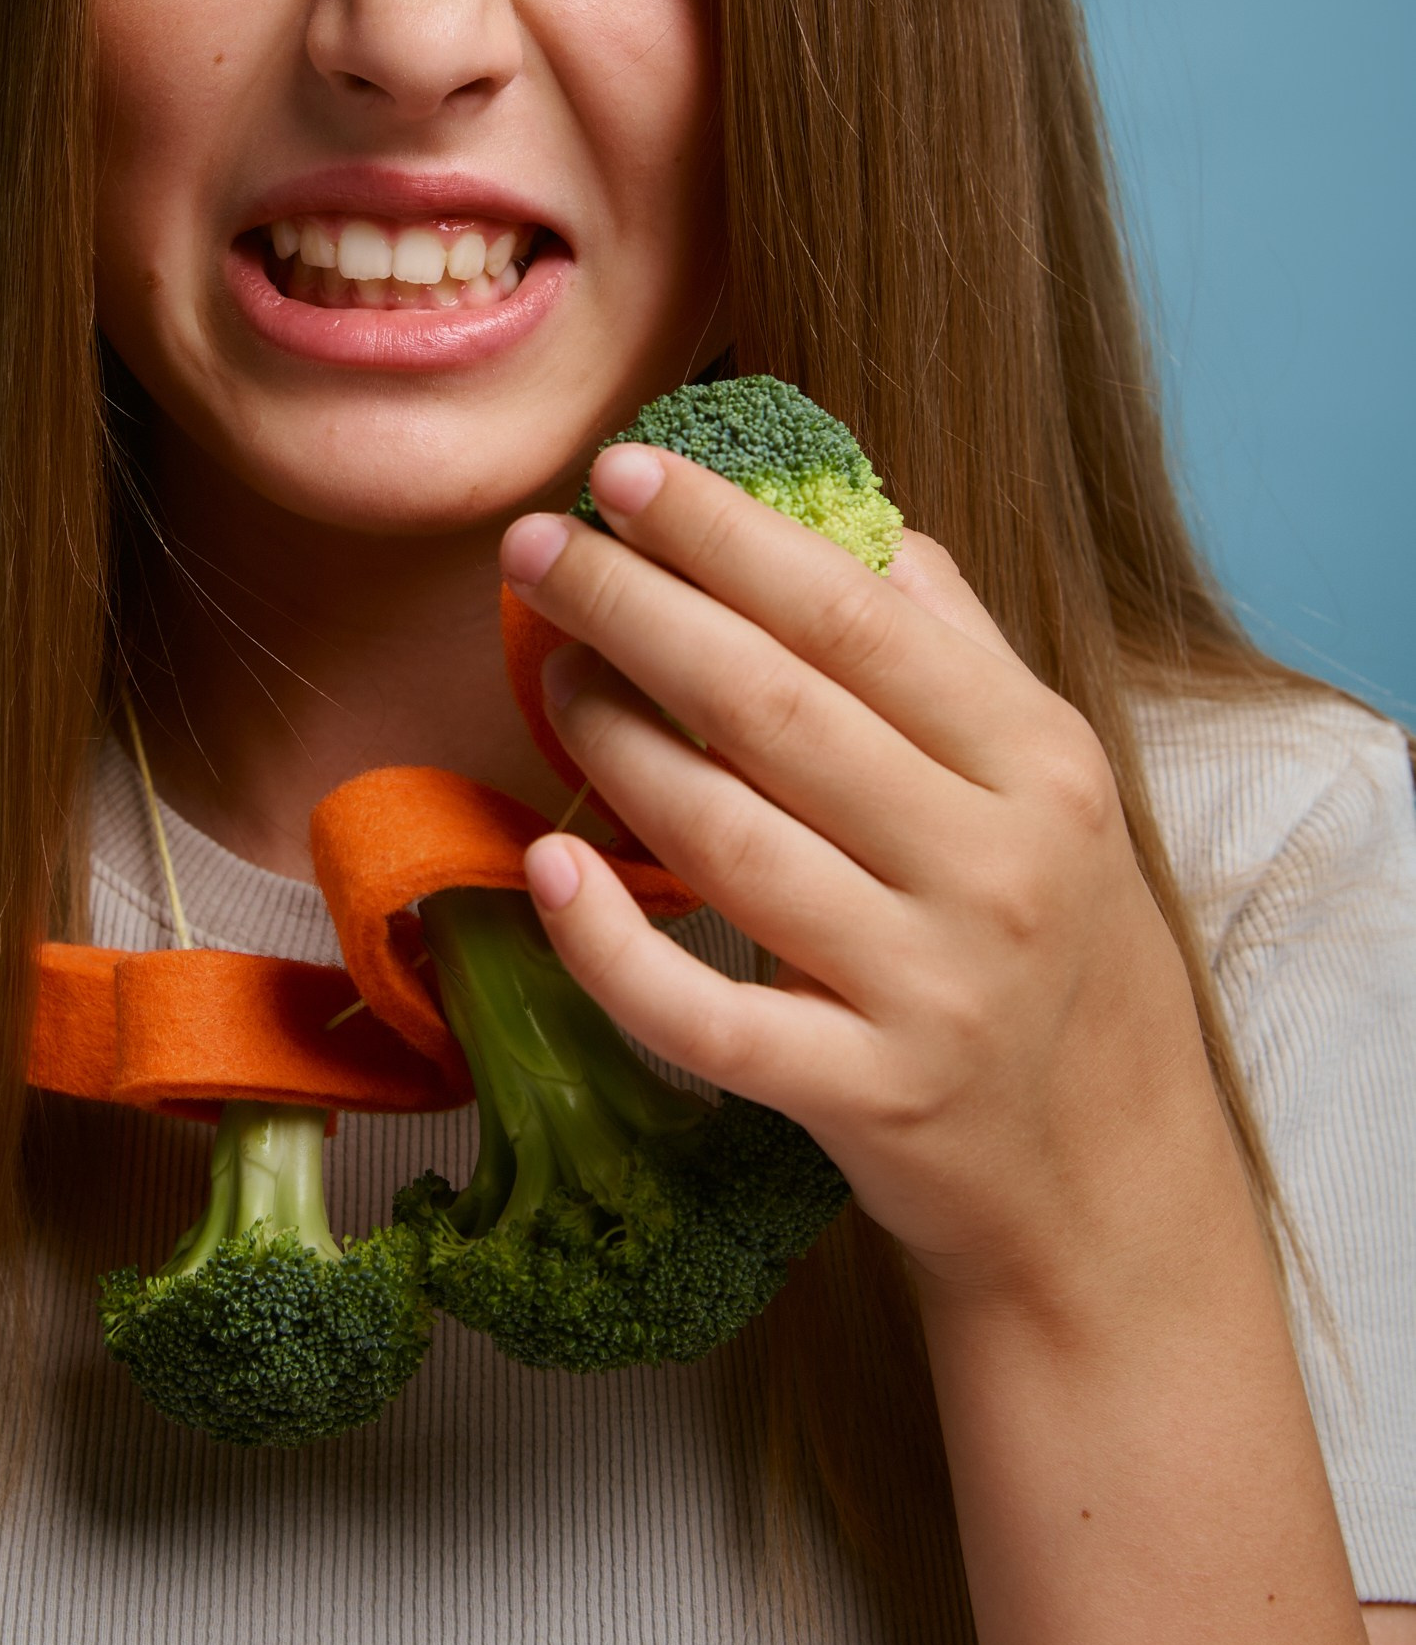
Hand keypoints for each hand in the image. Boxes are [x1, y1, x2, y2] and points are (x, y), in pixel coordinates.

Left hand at [498, 441, 1241, 1317]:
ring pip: (729, 842)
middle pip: (774, 710)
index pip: (855, 618)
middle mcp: (991, 867)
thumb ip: (952, 646)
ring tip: (549, 672)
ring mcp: (929, 989)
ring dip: (614, 745)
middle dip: (637, 610)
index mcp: (1035, 762)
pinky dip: (615, 945)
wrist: (1107, 1173)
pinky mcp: (864, 1097)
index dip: (728, 537)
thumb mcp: (1046, 780)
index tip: (622, 472)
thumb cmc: (1054, 941)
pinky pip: (708, 1016)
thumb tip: (847, 517)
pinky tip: (547, 869)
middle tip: (536, 549)